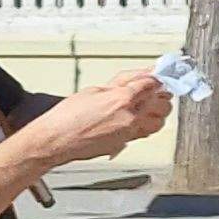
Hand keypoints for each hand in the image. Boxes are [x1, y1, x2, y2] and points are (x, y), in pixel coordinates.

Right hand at [37, 70, 174, 164]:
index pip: (151, 84)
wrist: (56, 140)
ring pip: (159, 121)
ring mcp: (129, 132)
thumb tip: (134, 80)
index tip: (158, 74)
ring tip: (151, 105)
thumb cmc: (66, 117)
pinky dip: (146, 124)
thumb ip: (119, 85)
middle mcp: (130, 116)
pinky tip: (139, 119)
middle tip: (156, 89)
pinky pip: (145, 132)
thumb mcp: (93, 90)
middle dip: (161, 94)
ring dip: (158, 112)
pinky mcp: (124, 143)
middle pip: (162, 104)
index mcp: (122, 98)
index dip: (156, 77)